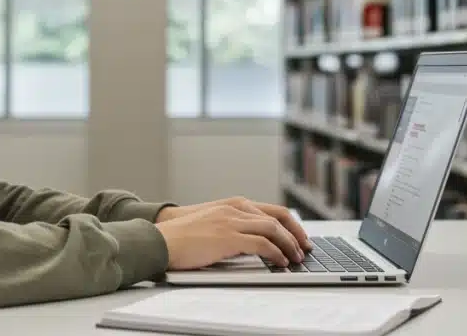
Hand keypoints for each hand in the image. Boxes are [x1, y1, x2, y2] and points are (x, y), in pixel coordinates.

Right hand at [154, 203, 305, 270]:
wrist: (161, 238)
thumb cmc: (184, 236)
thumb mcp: (214, 224)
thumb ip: (234, 226)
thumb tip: (256, 242)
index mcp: (234, 204)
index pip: (272, 210)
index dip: (291, 224)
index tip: (300, 237)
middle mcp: (236, 208)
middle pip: (278, 216)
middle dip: (296, 233)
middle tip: (304, 249)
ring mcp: (232, 221)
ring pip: (273, 229)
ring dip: (289, 245)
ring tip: (295, 258)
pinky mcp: (227, 237)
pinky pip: (261, 244)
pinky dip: (275, 253)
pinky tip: (280, 262)